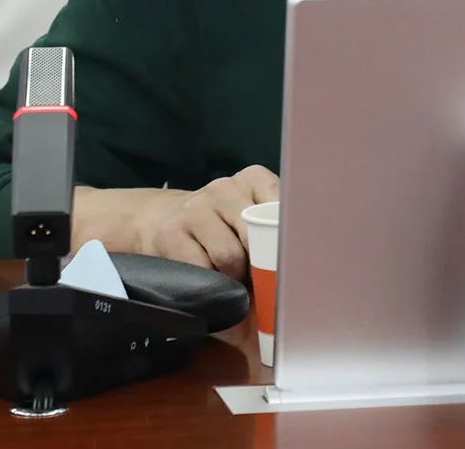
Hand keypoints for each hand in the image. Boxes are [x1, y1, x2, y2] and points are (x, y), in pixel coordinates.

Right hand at [72, 165, 278, 278]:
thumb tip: (301, 259)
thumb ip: (276, 228)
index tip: (292, 260)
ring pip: (230, 257)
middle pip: (258, 236)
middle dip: (262, 264)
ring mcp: (195, 207)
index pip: (282, 208)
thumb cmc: (224, 226)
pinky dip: (209, 285)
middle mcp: (224, 187)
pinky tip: (208, 277)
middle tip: (261, 278)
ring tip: (232, 276)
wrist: (163, 221)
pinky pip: (202, 271)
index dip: (288, 240)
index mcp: (254, 179)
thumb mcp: (253, 216)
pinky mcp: (170, 233)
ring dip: (234, 278)